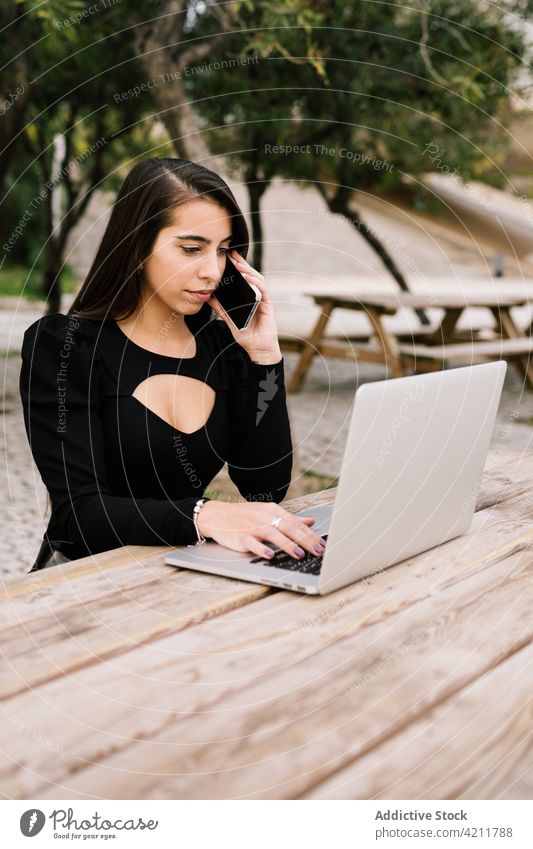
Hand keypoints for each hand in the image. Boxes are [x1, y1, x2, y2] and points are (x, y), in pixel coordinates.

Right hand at [197, 500, 326, 560]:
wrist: (218, 516)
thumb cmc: (246, 516)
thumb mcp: (268, 513)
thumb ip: (290, 519)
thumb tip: (311, 521)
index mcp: (273, 510)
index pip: (296, 523)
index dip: (311, 534)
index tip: (323, 545)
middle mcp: (264, 517)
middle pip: (289, 528)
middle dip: (305, 540)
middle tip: (318, 550)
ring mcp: (252, 527)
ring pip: (273, 535)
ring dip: (288, 545)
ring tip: (299, 554)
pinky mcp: (241, 537)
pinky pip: (253, 543)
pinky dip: (262, 549)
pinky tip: (270, 556)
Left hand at [208, 249, 281, 363]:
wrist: (258, 349)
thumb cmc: (246, 335)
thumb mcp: (229, 320)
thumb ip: (221, 309)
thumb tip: (209, 298)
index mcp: (248, 298)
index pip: (244, 279)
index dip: (238, 267)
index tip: (228, 257)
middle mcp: (257, 296)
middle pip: (251, 276)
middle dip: (242, 264)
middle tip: (233, 255)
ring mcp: (263, 300)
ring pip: (258, 280)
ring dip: (249, 271)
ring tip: (239, 265)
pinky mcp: (268, 306)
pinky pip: (263, 291)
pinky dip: (256, 283)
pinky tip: (248, 278)